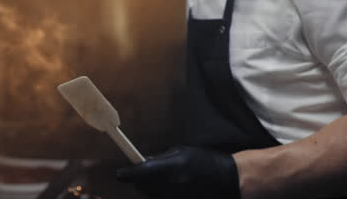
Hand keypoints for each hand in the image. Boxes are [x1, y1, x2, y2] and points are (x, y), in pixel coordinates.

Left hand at [116, 146, 239, 198]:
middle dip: (139, 180)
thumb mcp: (181, 151)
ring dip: (149, 187)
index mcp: (170, 167)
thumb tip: (143, 161)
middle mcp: (170, 184)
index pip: (140, 173)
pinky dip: (159, 194)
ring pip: (151, 195)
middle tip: (141, 173)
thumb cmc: (203, 160)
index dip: (127, 174)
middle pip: (142, 186)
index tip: (120, 174)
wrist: (226, 179)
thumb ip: (160, 158)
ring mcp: (175, 196)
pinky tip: (168, 187)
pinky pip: (161, 198)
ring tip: (159, 179)